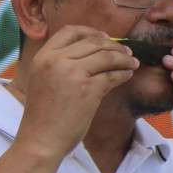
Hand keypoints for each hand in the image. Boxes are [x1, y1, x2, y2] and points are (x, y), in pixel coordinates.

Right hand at [14, 27, 135, 162]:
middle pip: (93, 41)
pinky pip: (112, 75)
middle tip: (126, 52)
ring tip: (132, 63)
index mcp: (43, 57)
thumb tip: (88, 54)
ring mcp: (71, 74)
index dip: (91, 32)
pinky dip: (124, 73)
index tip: (104, 38)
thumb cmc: (43, 117)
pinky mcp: (87, 89)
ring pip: (106, 56)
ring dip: (123, 58)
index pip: (70, 31)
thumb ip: (57, 64)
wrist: (40, 141)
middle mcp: (55, 61)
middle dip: (114, 45)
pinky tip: (128, 75)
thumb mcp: (41, 81)